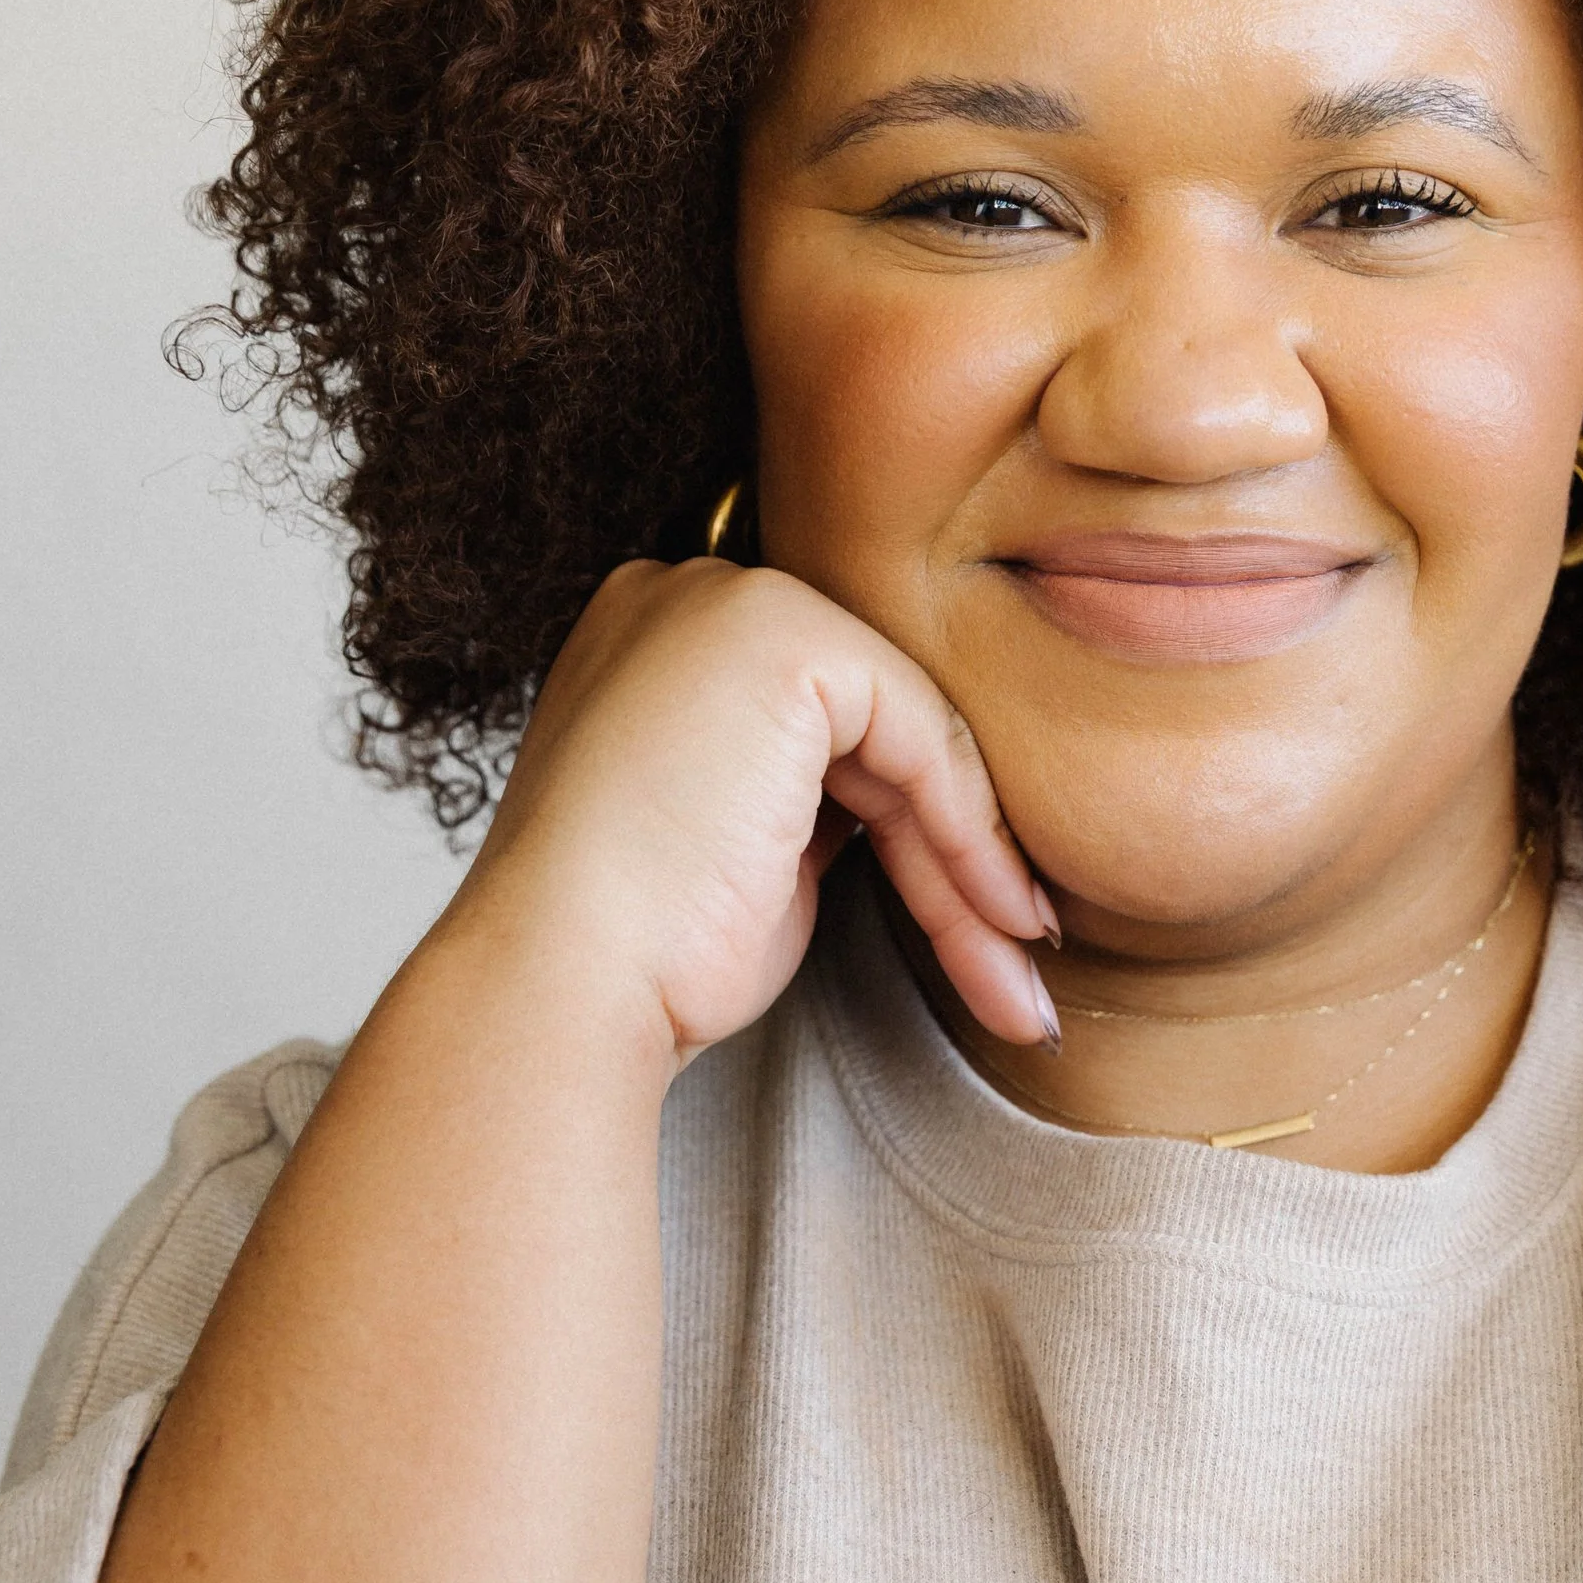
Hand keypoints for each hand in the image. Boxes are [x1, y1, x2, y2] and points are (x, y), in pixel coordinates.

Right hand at [453, 553, 1059, 1067]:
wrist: (566, 981)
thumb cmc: (642, 951)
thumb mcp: (745, 850)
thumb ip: (815, 797)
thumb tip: (918, 807)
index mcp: (657, 646)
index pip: (828, 728)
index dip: (909, 834)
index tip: (973, 930)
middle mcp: (684, 601)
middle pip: (875, 732)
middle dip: (953, 862)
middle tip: (1012, 968)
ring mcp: (727, 604)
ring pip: (910, 736)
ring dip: (974, 871)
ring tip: (1016, 980)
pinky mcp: (779, 633)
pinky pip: (920, 731)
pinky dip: (965, 833)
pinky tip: (996, 920)